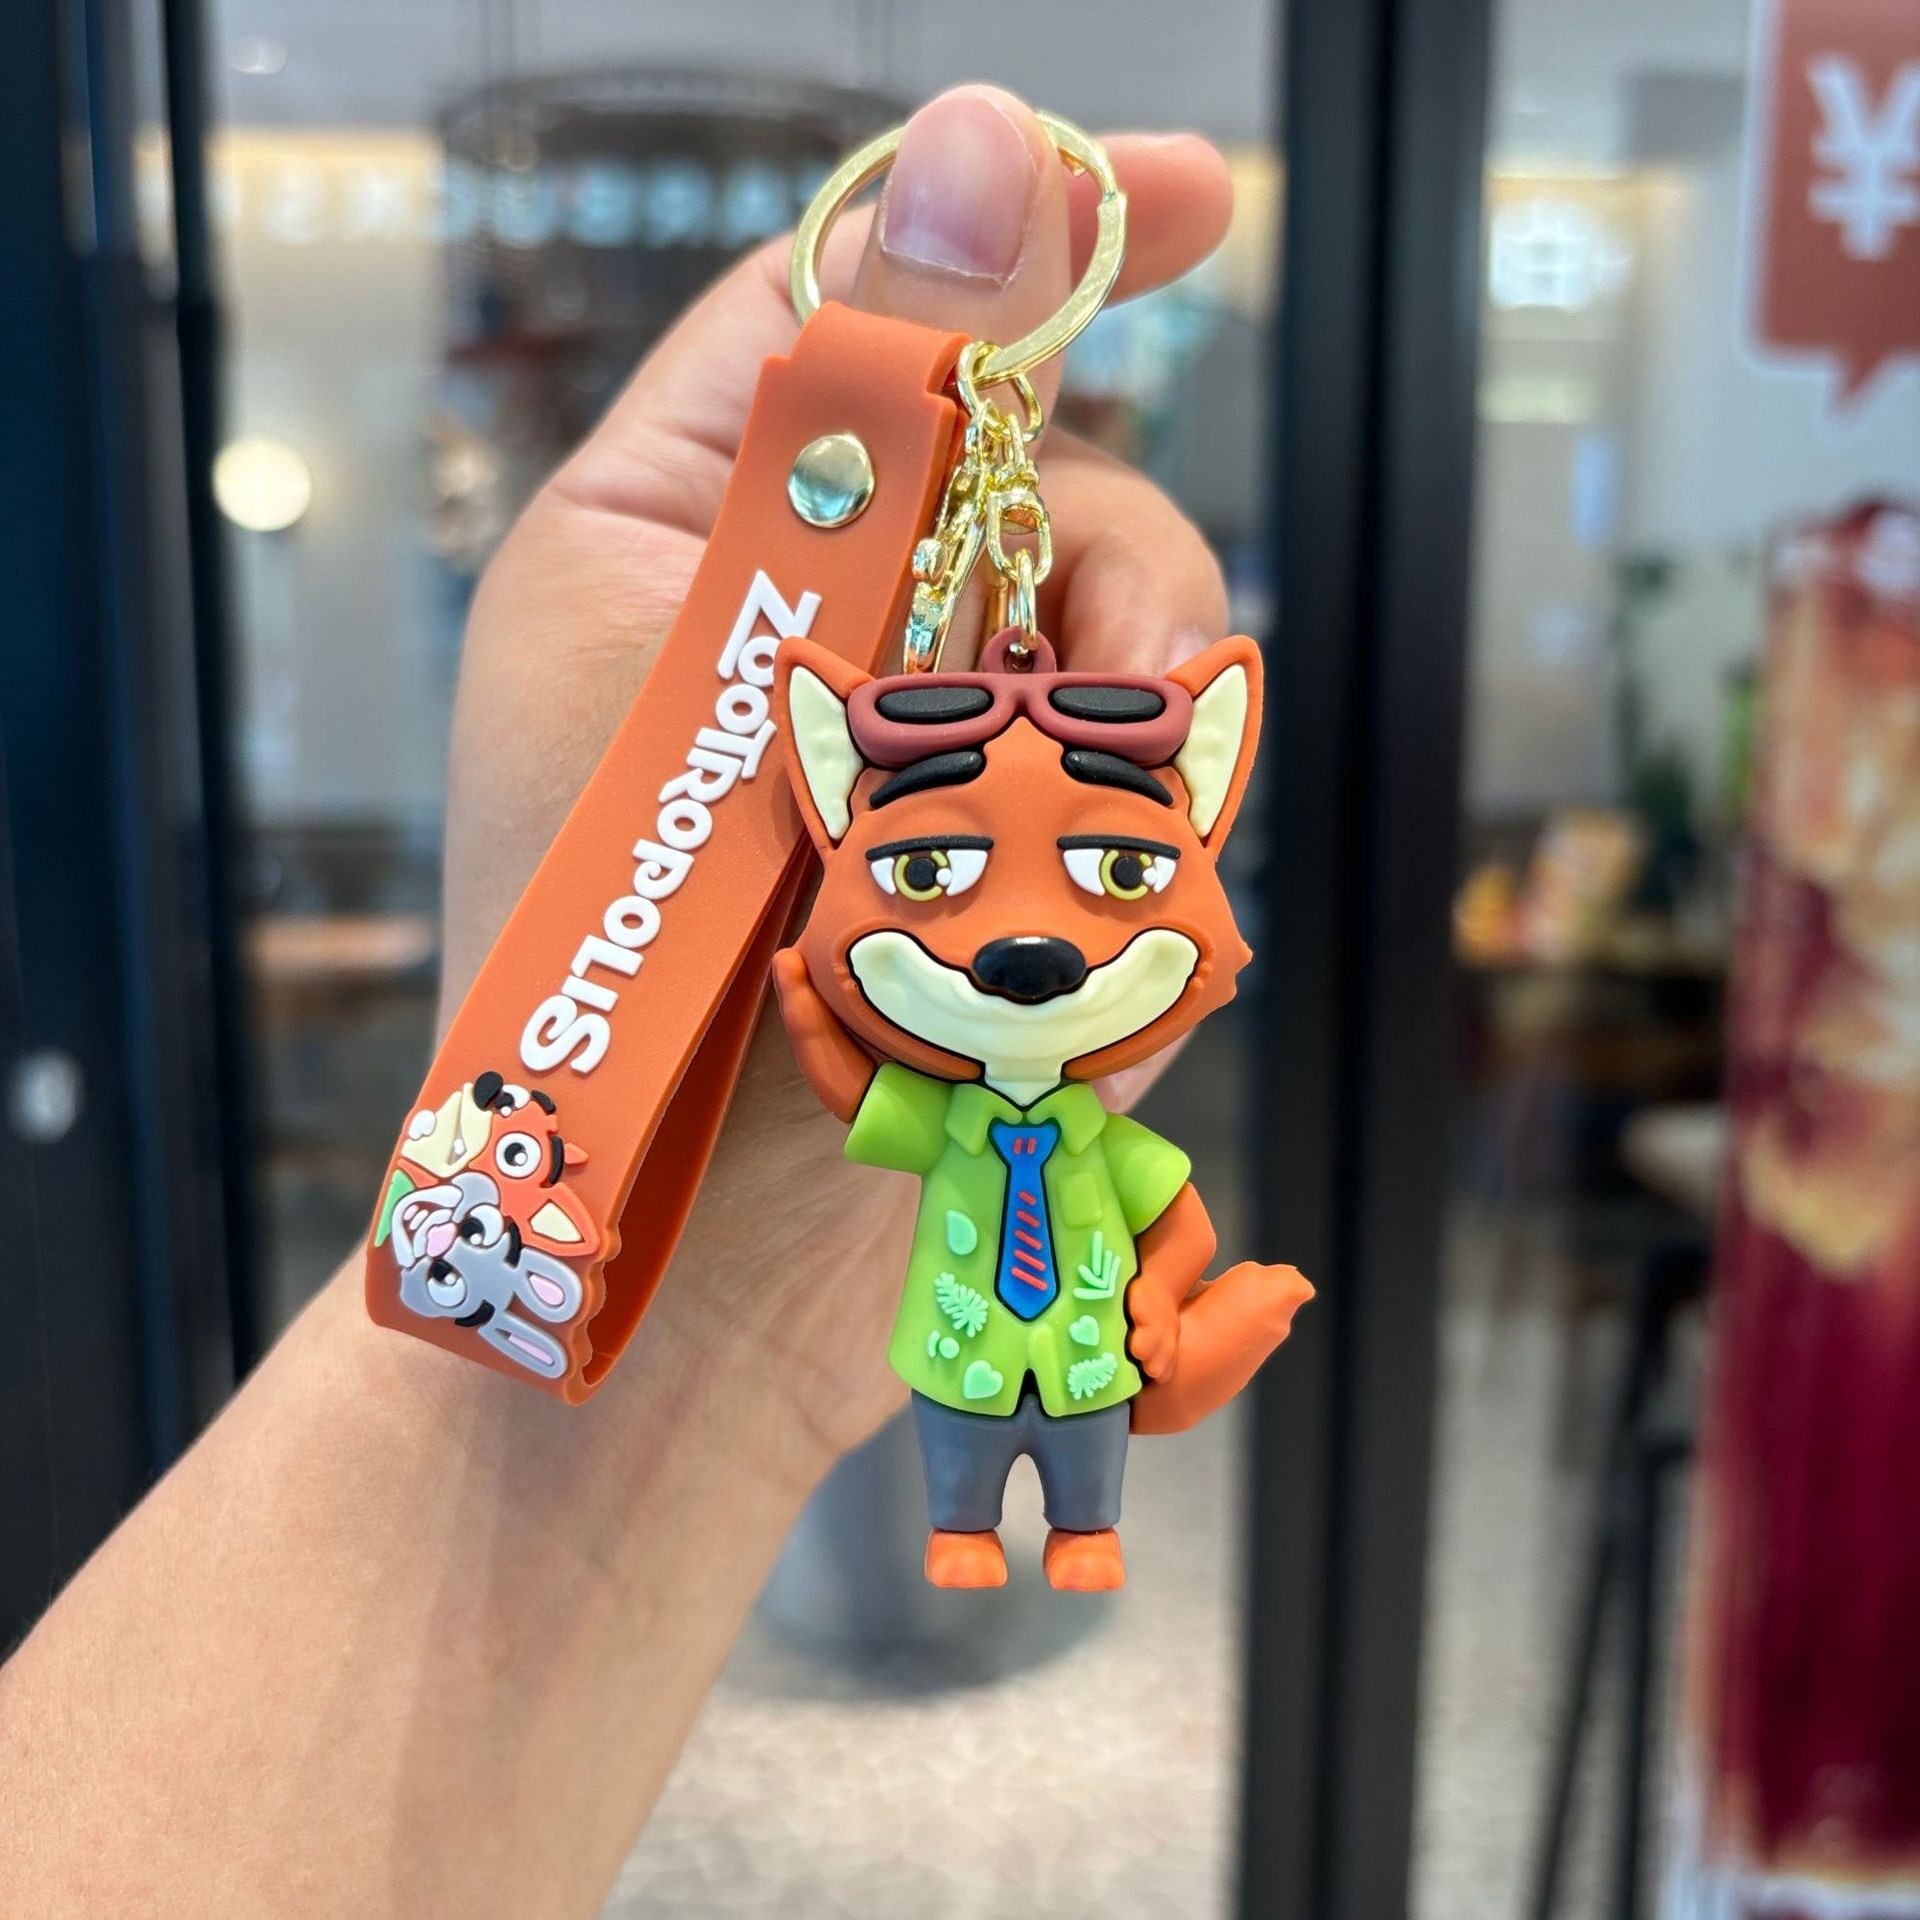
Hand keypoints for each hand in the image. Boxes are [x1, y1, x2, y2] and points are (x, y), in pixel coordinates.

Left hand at [434, 87, 1234, 1475]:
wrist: (673, 1302)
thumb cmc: (624, 997)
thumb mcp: (711, 668)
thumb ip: (862, 422)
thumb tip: (987, 138)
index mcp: (692, 538)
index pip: (872, 316)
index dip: (1029, 237)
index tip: (1195, 195)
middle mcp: (824, 636)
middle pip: (1054, 491)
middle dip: (1113, 590)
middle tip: (1084, 711)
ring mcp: (939, 773)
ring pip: (1142, 668)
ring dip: (1127, 781)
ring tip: (1030, 925)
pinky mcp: (1028, 899)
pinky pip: (1164, 834)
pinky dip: (1136, 909)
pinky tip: (1057, 1016)